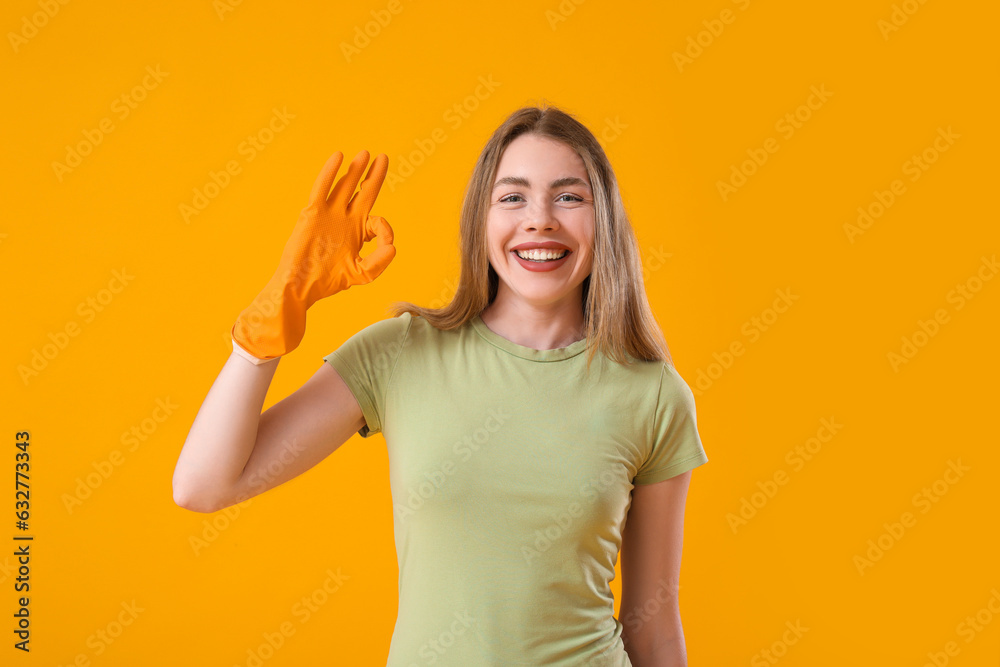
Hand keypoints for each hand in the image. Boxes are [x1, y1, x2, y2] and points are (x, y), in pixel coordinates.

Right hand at [231, 150, 395, 359]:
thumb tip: (393, 246)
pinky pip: (323, 187)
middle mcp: (345, 220)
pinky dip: (330, 171)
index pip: (378, 220)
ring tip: (365, 154)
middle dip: (373, 175)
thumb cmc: (328, 282)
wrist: (301, 285)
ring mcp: (329, 214)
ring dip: (355, 170)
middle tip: (383, 158)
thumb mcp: (362, 273)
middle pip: (363, 192)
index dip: (385, 227)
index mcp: (358, 234)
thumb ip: (380, 261)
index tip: (384, 239)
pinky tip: (339, 156)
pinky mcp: (313, 212)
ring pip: (344, 185)